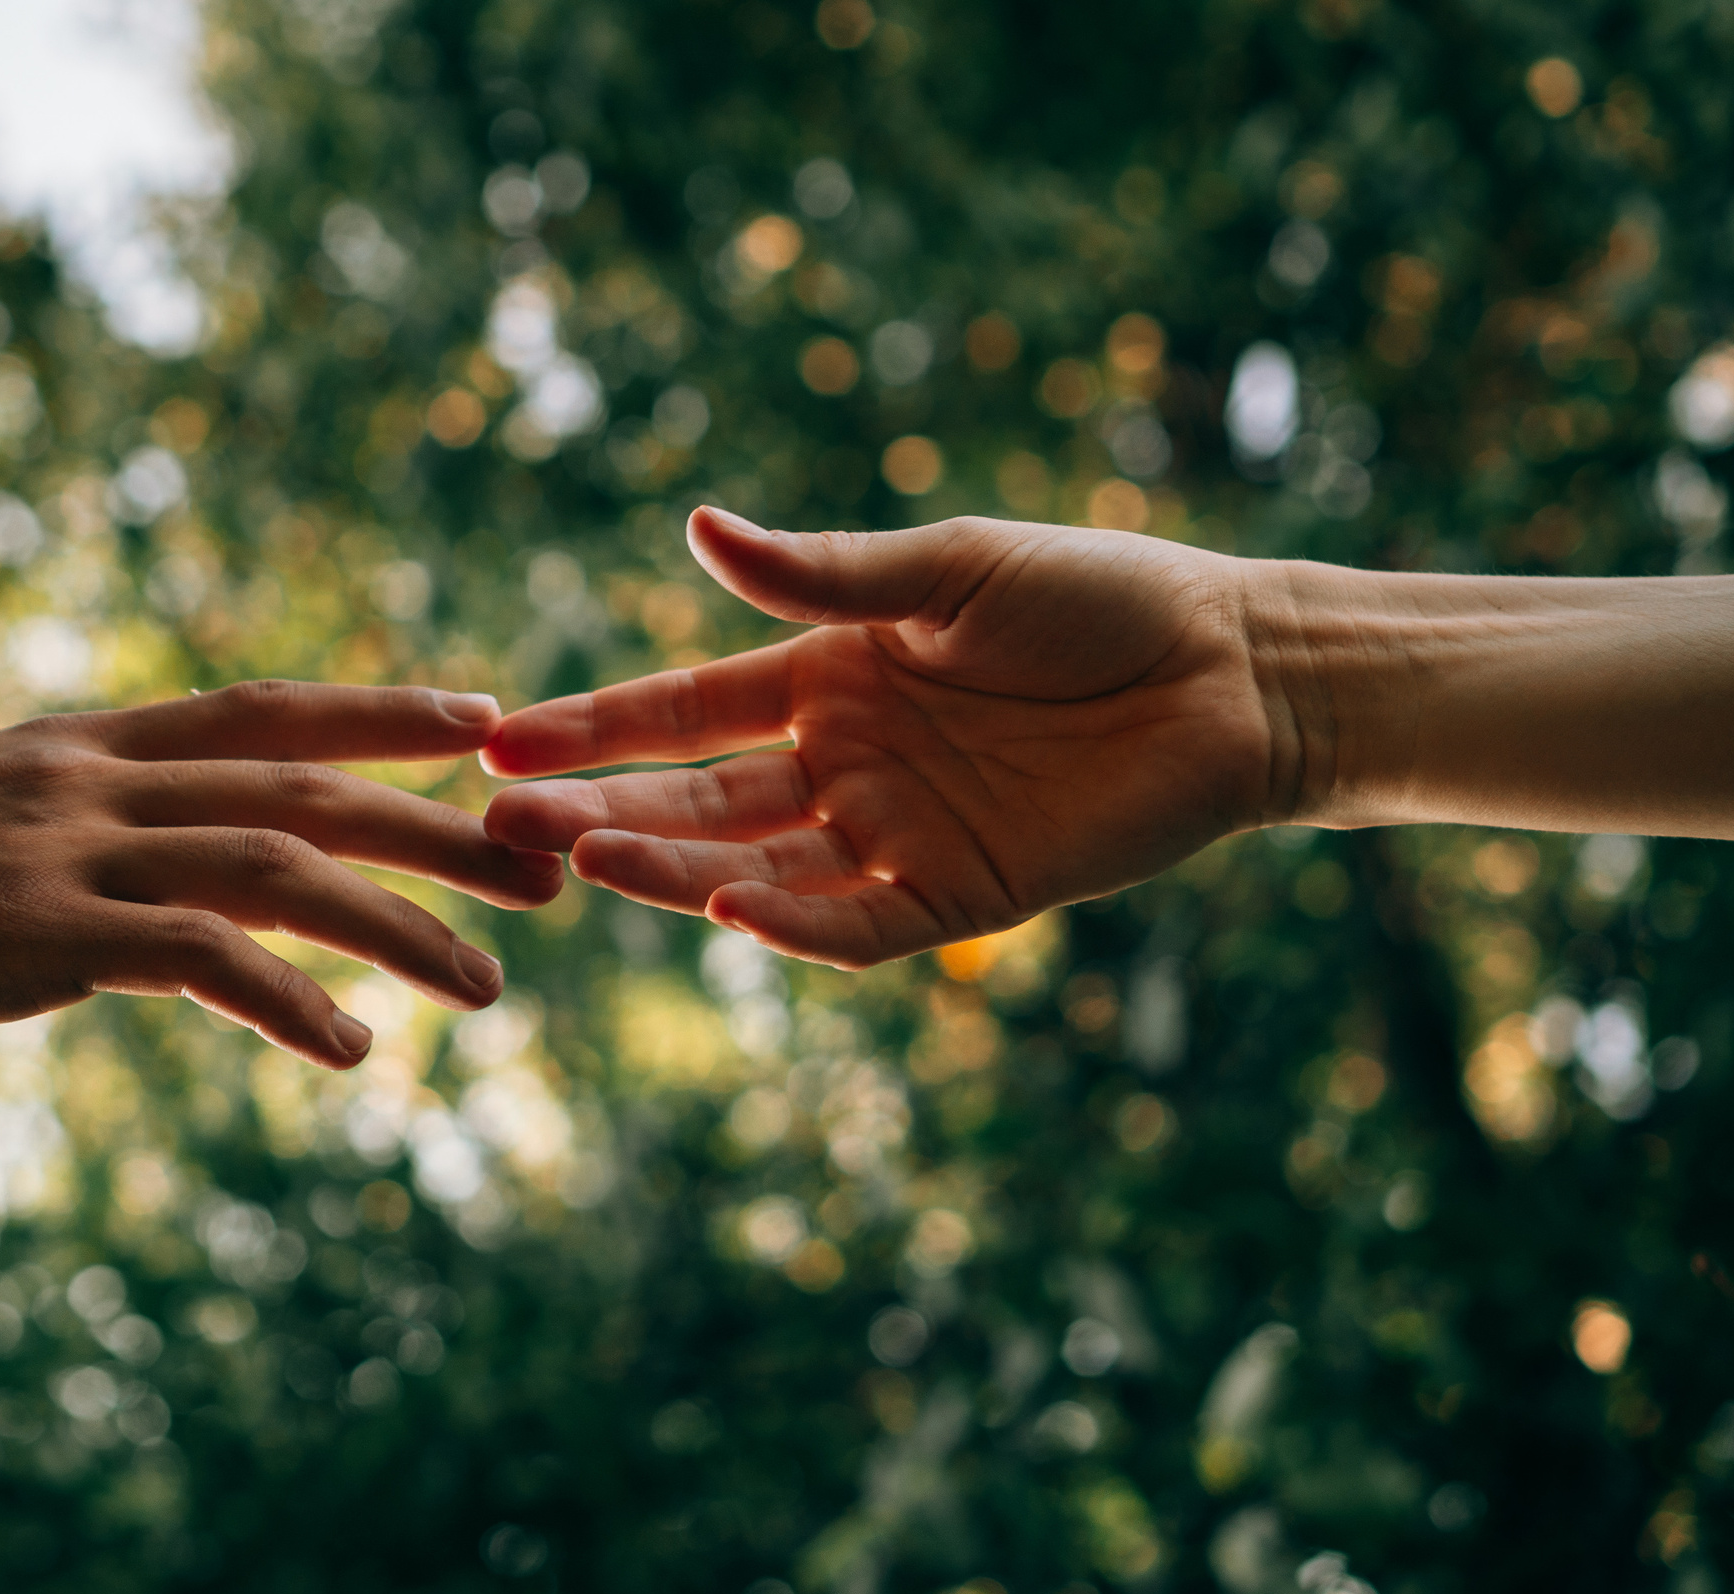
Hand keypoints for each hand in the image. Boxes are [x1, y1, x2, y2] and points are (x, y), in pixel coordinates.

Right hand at [0, 682, 559, 1070]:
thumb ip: (64, 846)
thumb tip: (139, 900)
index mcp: (77, 744)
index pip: (264, 707)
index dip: (384, 708)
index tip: (486, 719)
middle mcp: (87, 776)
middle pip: (308, 779)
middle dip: (442, 823)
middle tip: (551, 865)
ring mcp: (61, 847)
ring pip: (281, 860)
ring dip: (401, 922)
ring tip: (491, 988)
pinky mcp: (28, 933)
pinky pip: (197, 955)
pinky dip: (289, 999)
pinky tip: (350, 1050)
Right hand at [481, 508, 1275, 968]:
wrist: (1235, 669)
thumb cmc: (1099, 596)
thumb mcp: (950, 571)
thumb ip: (825, 575)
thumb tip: (695, 527)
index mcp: (828, 675)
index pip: (682, 708)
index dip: (592, 725)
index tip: (498, 741)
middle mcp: (844, 763)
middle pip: (698, 795)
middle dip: (600, 806)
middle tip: (504, 822)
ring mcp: (896, 834)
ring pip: (756, 867)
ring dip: (671, 866)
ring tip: (586, 860)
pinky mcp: (962, 897)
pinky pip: (859, 924)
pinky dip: (795, 926)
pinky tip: (727, 909)